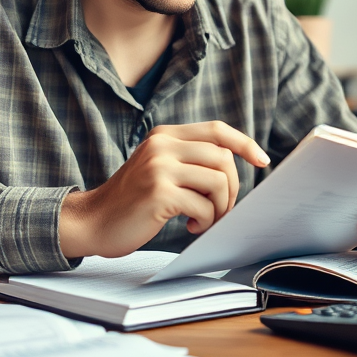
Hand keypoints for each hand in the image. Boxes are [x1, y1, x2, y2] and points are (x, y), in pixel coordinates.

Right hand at [59, 121, 270, 258]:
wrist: (92, 221)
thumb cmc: (131, 201)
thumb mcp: (157, 167)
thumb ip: (187, 160)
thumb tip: (234, 167)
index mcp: (165, 135)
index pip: (217, 129)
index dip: (245, 143)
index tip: (263, 160)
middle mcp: (162, 145)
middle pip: (224, 158)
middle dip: (232, 188)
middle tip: (220, 210)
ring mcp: (159, 167)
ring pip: (219, 181)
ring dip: (220, 208)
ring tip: (204, 219)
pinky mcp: (158, 193)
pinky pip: (203, 206)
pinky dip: (205, 221)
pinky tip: (189, 226)